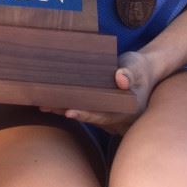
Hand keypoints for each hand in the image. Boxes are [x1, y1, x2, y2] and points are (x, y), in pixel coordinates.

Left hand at [42, 50, 156, 134]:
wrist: (144, 71)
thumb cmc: (140, 68)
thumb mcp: (137, 67)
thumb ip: (130, 73)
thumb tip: (121, 79)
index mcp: (126, 112)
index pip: (104, 115)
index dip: (86, 114)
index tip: (69, 111)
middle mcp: (115, 118)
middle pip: (88, 117)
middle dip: (66, 111)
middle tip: (45, 106)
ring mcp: (106, 115)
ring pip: (82, 114)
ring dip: (62, 109)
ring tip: (42, 104)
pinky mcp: (99, 110)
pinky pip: (82, 109)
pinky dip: (66, 105)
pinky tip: (50, 102)